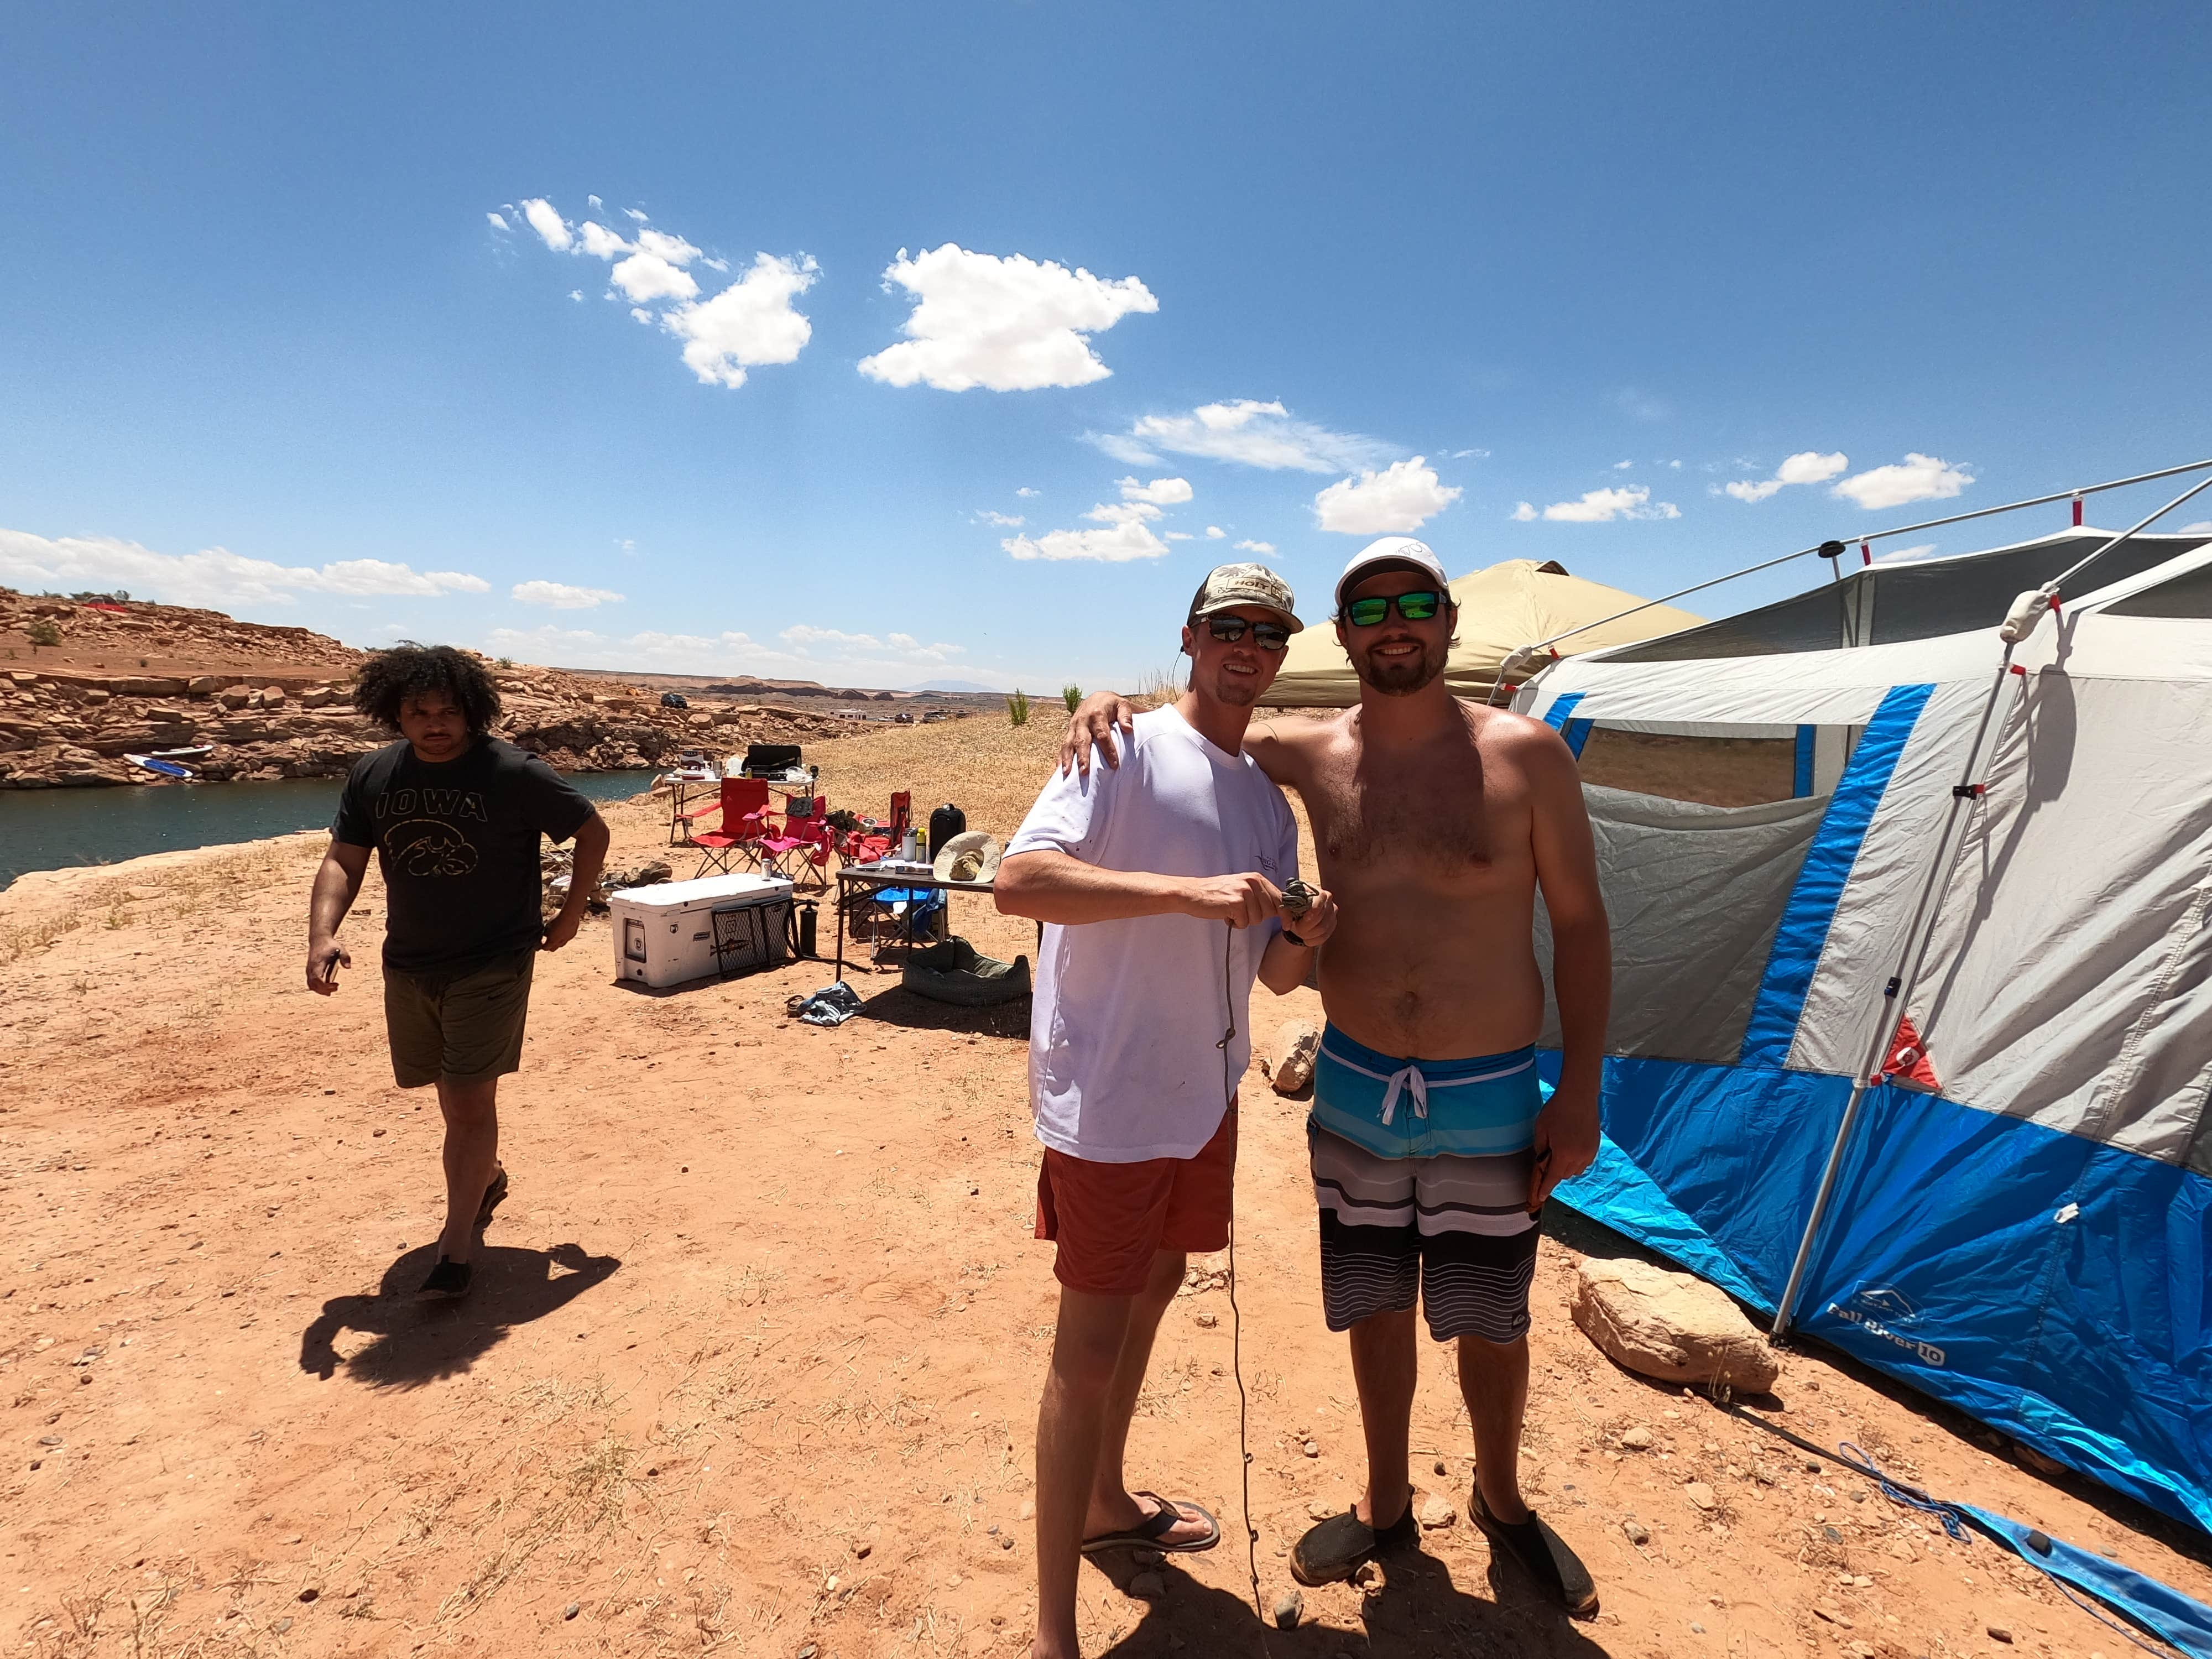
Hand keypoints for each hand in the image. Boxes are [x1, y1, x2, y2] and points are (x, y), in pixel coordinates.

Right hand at [306, 939, 349, 994]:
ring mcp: (309, 970)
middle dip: (324, 989)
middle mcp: (311, 968)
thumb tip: (348, 967)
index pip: (317, 978)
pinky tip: (329, 988)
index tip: (336, 985)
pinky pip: (311, 983)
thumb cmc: (329, 945)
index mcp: (317, 963)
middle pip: (313, 984)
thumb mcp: (340, 948)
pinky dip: (318, 987)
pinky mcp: (309, 971)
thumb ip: (345, 957)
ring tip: (334, 988)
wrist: (319, 939)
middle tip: (336, 988)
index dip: (325, 985)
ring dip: (321, 990)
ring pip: (311, 985)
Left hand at [541, 909, 582, 951]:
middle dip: (548, 947)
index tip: (538, 945)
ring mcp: (567, 939)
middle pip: (553, 949)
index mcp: (552, 940)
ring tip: (554, 937)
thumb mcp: (548, 925)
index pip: (545, 948)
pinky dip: (563, 937)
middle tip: (546, 942)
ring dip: (556, 943)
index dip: (541, 947)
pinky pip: (567, 939)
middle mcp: (560, 942)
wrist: (570, 915)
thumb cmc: (558, 919)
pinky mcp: (572, 935)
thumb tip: (545, 934)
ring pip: (560, 945)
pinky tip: (562, 932)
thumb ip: (546, 932)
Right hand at [1058, 693, 1138, 775]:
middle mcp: (1082, 720)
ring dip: (1067, 759)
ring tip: (1066, 773)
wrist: (1097, 697)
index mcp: (1097, 714)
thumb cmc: (1113, 705)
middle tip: (1084, 772)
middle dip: (1083, 757)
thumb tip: (1128, 729)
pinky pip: (1064, 745)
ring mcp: (1073, 726)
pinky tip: (1059, 770)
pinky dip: (1061, 757)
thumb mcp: (1122, 704)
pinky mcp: (1069, 731)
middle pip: (1082, 741)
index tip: (1114, 765)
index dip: (1108, 750)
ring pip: (1069, 743)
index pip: (1102, 734)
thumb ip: (1126, 716)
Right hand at [1181, 872, 1280, 928]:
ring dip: (1244, 920)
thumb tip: (1281, 909)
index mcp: (1256, 878)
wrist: (1193, 894)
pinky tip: (1226, 915)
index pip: (1280, 898)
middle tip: (1241, 912)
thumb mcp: (1242, 888)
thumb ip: (1260, 895)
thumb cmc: (1217, 894)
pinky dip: (1235, 923)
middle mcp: (1253, 882)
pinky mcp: (1236, 903)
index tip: (1288, 924)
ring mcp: (1245, 892)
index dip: (1286, 914)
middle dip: (1258, 917)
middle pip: (1271, 911)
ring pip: (1258, 919)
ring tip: (1231, 911)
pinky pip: (1244, 923)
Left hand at [1282, 885, 1337, 946]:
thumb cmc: (1293, 905)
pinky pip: (1325, 936)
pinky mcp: (1333, 924)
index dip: (1311, 913)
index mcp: (1317, 891)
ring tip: (1299, 934)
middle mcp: (1328, 900)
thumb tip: (1288, 921)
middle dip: (1306, 927)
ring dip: (1309, 935)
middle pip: (1320, 919)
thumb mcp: (1289, 903)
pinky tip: (1306, 940)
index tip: (1300, 921)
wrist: (1299, 911)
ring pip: (1323, 929)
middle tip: (1295, 930)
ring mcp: (1332, 912)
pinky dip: (1314, 940)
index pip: (1320, 902)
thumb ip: (1289, 907)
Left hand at [1527, 1081, 1598, 1211]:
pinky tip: (1571, 1148)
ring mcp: (1590, 1152)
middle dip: (1555, 1172)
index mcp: (1564, 1154)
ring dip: (1566, 1167)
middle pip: (1564, 1175)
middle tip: (1548, 1159)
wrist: (1579, 1096)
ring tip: (1560, 1151)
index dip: (1546, 1189)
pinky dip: (1576, 1161)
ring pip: (1576, 1170)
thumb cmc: (1556, 1110)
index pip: (1553, 1178)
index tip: (1541, 1197)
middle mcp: (1579, 1157)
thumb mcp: (1541, 1129)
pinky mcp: (1596, 1146)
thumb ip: (1541, 1149)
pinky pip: (1585, 1162)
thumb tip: (1542, 1161)